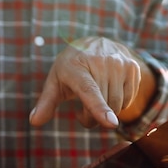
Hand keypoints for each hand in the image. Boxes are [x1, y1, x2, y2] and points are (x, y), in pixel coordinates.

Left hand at [29, 36, 143, 128]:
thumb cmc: (70, 68)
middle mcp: (100, 61)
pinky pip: (128, 100)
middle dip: (92, 118)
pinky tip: (107, 94)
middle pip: (104, 104)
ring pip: (117, 105)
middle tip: (81, 112)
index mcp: (76, 66)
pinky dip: (118, 105)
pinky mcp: (132, 68)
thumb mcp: (55, 82)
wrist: (94, 44)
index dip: (98, 108)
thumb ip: (46, 102)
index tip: (110, 123)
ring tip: (94, 101)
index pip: (89, 90)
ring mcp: (119, 63)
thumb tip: (34, 121)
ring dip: (106, 113)